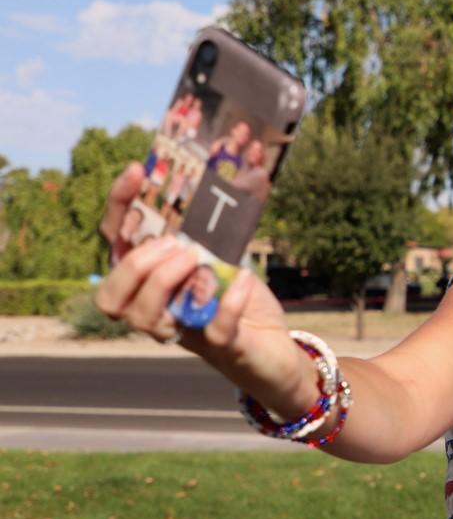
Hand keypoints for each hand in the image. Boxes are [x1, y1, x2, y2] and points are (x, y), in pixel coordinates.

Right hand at [95, 166, 310, 411]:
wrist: (273, 348)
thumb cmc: (237, 299)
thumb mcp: (222, 257)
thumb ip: (210, 231)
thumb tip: (224, 177)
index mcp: (151, 283)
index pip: (116, 246)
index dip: (119, 207)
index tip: (136, 171)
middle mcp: (158, 312)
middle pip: (112, 299)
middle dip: (137, 264)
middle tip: (175, 243)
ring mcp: (187, 332)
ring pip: (145, 318)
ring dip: (165, 282)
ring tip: (195, 257)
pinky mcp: (223, 346)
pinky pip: (214, 329)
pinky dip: (227, 302)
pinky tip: (244, 278)